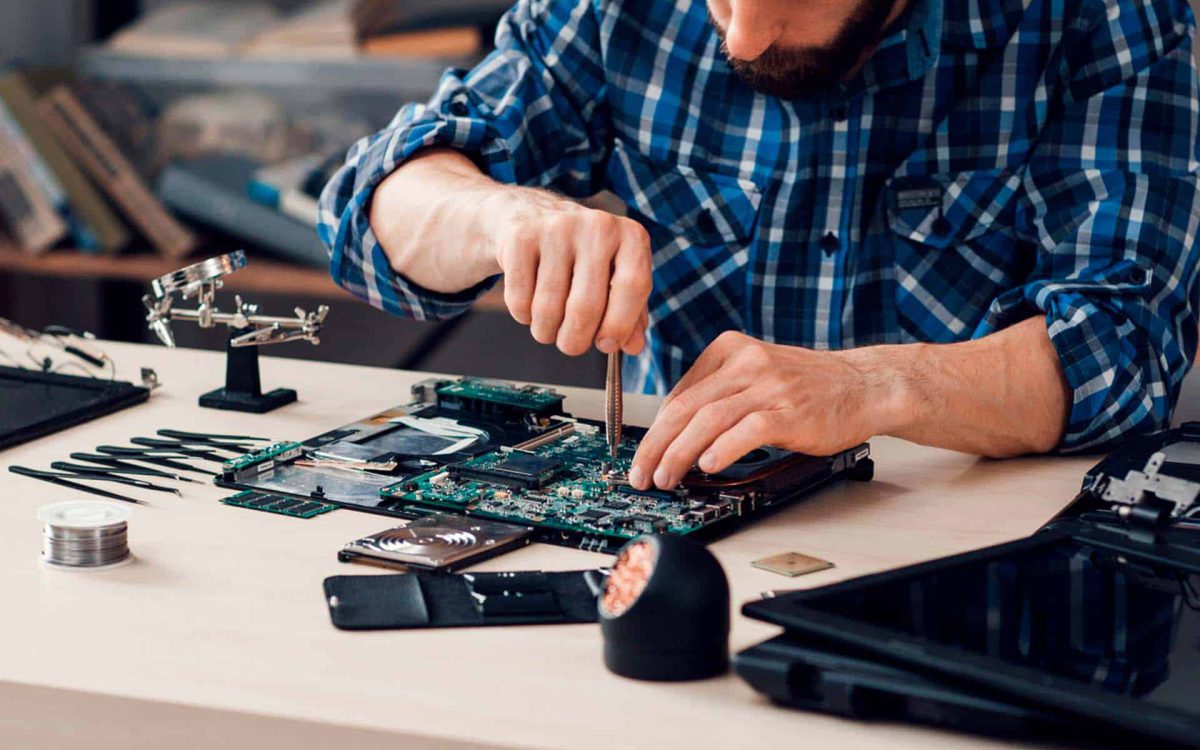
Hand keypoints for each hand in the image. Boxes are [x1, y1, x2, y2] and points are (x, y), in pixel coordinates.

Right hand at [485, 190, 651, 355]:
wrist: (531, 217)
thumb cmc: (582, 258)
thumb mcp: (614, 278)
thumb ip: (630, 315)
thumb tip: (633, 346)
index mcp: (631, 237)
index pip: (633, 286)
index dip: (619, 325)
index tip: (605, 344)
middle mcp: (597, 226)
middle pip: (586, 307)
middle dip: (575, 340)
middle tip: (570, 345)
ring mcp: (557, 229)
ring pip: (548, 309)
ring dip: (546, 332)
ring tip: (548, 326)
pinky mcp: (521, 238)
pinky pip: (520, 300)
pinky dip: (523, 316)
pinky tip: (529, 303)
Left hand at [628, 331, 910, 489]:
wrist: (866, 385)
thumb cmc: (810, 387)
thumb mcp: (756, 375)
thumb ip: (719, 394)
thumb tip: (676, 433)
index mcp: (730, 350)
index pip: (678, 394)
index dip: (655, 430)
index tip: (643, 455)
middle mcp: (745, 363)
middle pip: (685, 407)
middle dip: (655, 445)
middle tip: (641, 473)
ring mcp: (768, 385)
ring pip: (707, 420)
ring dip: (679, 454)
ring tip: (665, 477)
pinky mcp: (789, 410)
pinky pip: (746, 429)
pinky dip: (722, 449)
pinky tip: (708, 466)